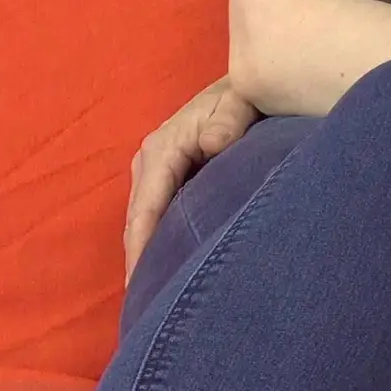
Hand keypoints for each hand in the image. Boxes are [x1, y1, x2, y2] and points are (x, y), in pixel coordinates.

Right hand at [123, 76, 259, 280]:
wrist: (252, 83)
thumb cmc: (248, 95)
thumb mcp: (243, 100)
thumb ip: (230, 120)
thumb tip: (211, 144)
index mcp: (163, 147)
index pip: (146, 207)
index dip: (142, 247)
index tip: (141, 284)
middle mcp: (151, 159)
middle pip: (138, 220)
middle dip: (140, 260)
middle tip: (147, 306)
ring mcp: (157, 169)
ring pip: (145, 221)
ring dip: (147, 254)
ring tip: (152, 298)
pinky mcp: (168, 176)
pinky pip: (157, 214)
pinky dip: (157, 241)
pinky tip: (165, 270)